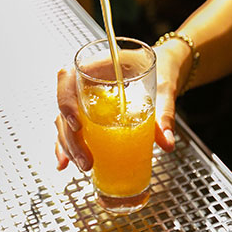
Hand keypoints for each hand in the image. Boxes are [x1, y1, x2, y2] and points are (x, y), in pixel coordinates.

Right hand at [54, 39, 185, 172]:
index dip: (65, 101)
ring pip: (64, 122)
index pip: (68, 77)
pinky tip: (66, 163)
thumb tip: (166, 142)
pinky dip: (67, 147)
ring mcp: (85, 99)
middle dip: (71, 139)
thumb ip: (164, 113)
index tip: (77, 125)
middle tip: (87, 161)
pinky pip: (71, 129)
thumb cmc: (161, 67)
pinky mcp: (89, 113)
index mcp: (99, 66)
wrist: (167, 67)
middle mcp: (86, 82)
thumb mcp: (165, 87)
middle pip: (64, 108)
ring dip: (69, 146)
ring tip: (85, 166)